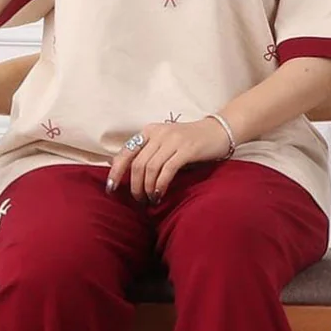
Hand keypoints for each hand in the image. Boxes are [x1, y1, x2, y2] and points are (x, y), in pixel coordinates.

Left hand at [107, 118, 232, 201]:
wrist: (219, 130)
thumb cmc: (191, 142)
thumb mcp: (166, 143)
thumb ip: (149, 154)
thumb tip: (128, 174)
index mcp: (149, 131)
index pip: (126, 152)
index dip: (116, 171)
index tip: (111, 188)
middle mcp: (158, 133)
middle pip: (137, 163)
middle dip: (134, 185)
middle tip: (138, 199)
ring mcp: (172, 140)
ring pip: (150, 168)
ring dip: (147, 188)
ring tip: (150, 199)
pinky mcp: (187, 149)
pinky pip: (167, 170)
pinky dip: (160, 184)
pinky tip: (159, 194)